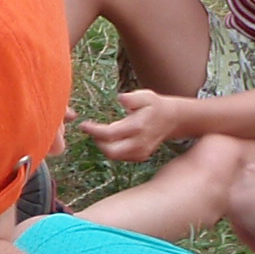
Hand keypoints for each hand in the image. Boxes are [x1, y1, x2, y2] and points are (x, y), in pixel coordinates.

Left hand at [78, 89, 196, 162]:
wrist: (171, 119)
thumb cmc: (154, 105)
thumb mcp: (145, 96)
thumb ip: (132, 98)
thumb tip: (120, 98)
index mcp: (138, 127)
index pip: (110, 134)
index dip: (94, 131)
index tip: (83, 124)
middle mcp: (140, 143)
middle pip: (111, 151)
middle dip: (98, 142)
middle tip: (92, 130)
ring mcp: (141, 152)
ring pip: (115, 156)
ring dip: (104, 146)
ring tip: (101, 133)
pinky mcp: (141, 156)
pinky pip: (122, 157)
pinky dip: (113, 149)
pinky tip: (112, 139)